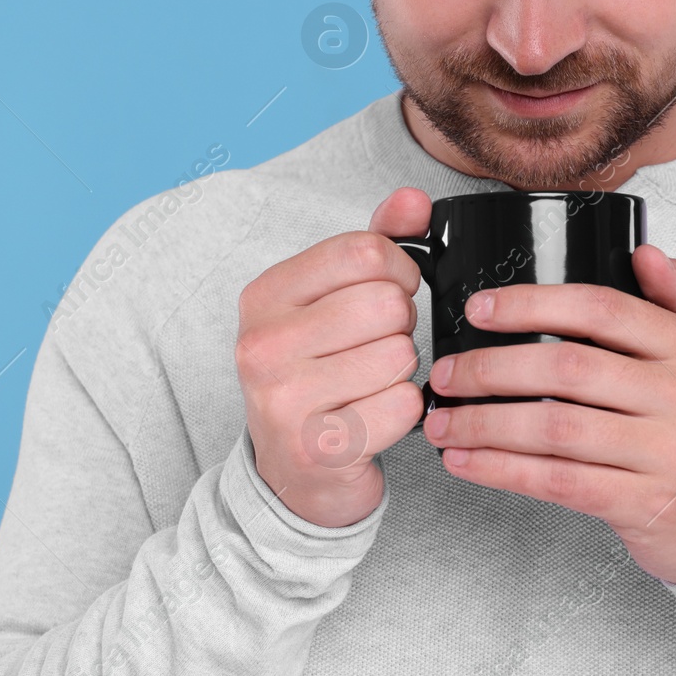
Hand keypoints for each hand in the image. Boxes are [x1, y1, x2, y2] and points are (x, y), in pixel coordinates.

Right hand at [234, 187, 431, 527]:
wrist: (294, 475)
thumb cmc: (317, 377)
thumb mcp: (332, 302)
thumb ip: (375, 244)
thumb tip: (413, 200)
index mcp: (264, 296)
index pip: (362, 251)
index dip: (399, 270)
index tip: (393, 291)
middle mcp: (263, 345)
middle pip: (386, 303)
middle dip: (401, 325)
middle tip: (379, 347)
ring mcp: (284, 400)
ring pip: (400, 354)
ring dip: (402, 371)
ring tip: (371, 384)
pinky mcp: (319, 448)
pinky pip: (404, 405)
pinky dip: (405, 413)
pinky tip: (374, 419)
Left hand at [422, 244, 675, 583]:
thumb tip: (643, 251)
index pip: (602, 309)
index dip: (532, 304)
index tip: (479, 310)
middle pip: (567, 368)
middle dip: (490, 368)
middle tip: (443, 372)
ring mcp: (663, 454)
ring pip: (553, 428)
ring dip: (484, 424)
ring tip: (440, 421)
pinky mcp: (640, 504)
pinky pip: (556, 481)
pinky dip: (501, 470)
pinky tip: (465, 460)